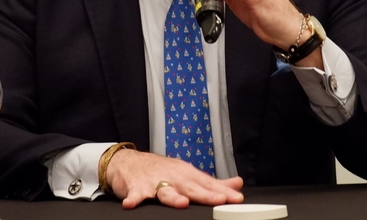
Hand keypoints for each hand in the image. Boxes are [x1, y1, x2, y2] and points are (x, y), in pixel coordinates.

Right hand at [106, 149, 243, 208]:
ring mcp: (154, 182)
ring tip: (182, 203)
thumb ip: (212, 183)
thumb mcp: (188, 174)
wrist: (129, 161)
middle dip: (205, 194)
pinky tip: (131, 204)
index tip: (237, 198)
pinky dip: (133, 199)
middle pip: (191, 187)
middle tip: (220, 199)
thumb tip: (237, 184)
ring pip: (165, 191)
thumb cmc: (161, 170)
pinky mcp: (136, 187)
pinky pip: (134, 194)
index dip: (223, 192)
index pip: (208, 184)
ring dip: (173, 196)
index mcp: (187, 175)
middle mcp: (173, 177)